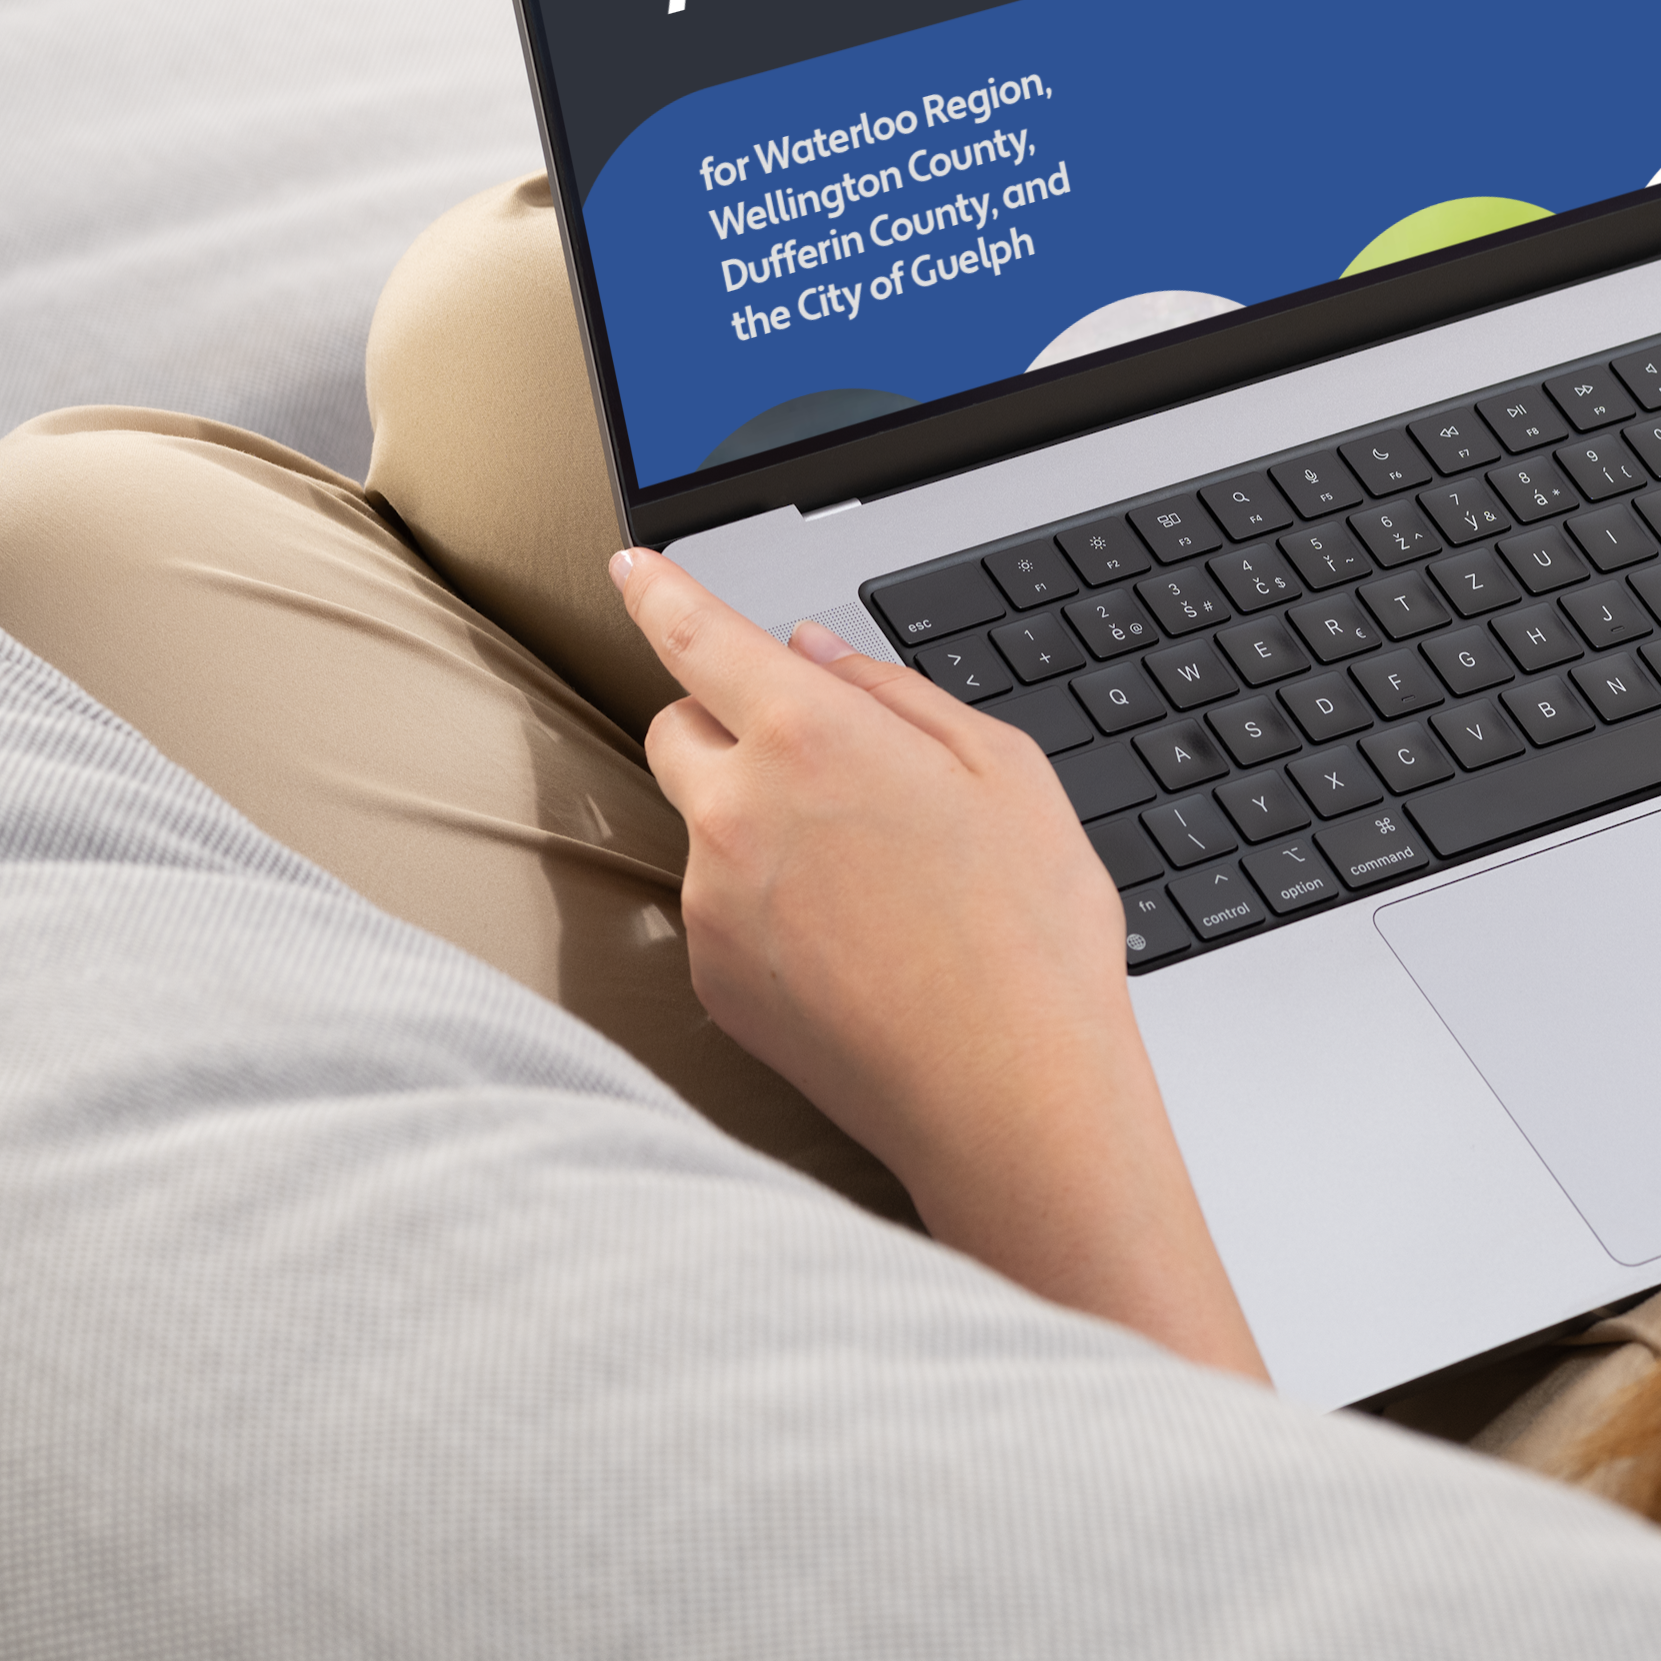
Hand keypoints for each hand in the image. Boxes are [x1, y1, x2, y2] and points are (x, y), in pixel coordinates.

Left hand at [613, 549, 1264, 1378]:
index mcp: (809, 735)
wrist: (1008, 1093)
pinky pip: (715, 910)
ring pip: (701, 824)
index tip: (632, 566)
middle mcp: (736, 810)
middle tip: (815, 758)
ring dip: (753, 824)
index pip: (696, 635)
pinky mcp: (710, 979)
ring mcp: (712, 902)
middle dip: (723, 720)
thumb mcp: (1002, 771)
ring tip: (868, 883)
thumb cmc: (1027, 931)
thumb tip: (814, 653)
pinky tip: (849, 945)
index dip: (658, 591)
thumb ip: (893, 693)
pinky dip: (760, 908)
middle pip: (675, 725)